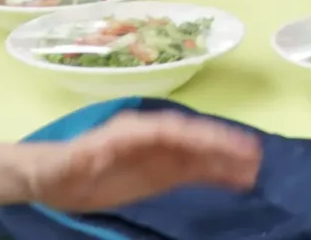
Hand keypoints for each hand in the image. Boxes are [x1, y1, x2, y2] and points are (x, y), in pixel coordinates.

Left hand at [22, 109, 260, 210]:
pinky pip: (197, 171)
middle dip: (222, 144)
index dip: (196, 136)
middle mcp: (155, 136)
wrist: (54, 178)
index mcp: (135, 130)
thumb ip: (90, 155)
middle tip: (252, 154)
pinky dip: (219, 174)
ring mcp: (162, 154)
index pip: (171, 130)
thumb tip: (104, 148)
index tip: (220, 144)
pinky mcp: (165, 172)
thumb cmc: (62, 167)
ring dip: (227, 159)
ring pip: (200, 154)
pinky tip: (239, 180)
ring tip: (256, 167)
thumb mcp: (71, 162)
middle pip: (193, 137)